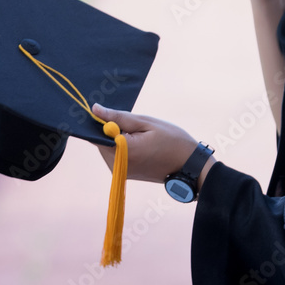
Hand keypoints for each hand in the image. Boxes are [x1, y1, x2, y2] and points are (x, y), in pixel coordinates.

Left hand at [91, 103, 214, 185]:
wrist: (189, 165)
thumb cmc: (172, 140)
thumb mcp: (147, 123)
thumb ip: (119, 117)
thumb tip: (95, 110)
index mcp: (122, 151)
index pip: (96, 134)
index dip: (101, 121)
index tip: (114, 114)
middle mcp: (117, 165)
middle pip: (101, 141)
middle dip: (112, 129)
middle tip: (137, 125)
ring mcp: (120, 172)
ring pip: (108, 147)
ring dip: (118, 138)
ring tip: (142, 135)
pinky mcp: (124, 174)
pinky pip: (115, 155)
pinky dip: (123, 146)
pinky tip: (141, 144)